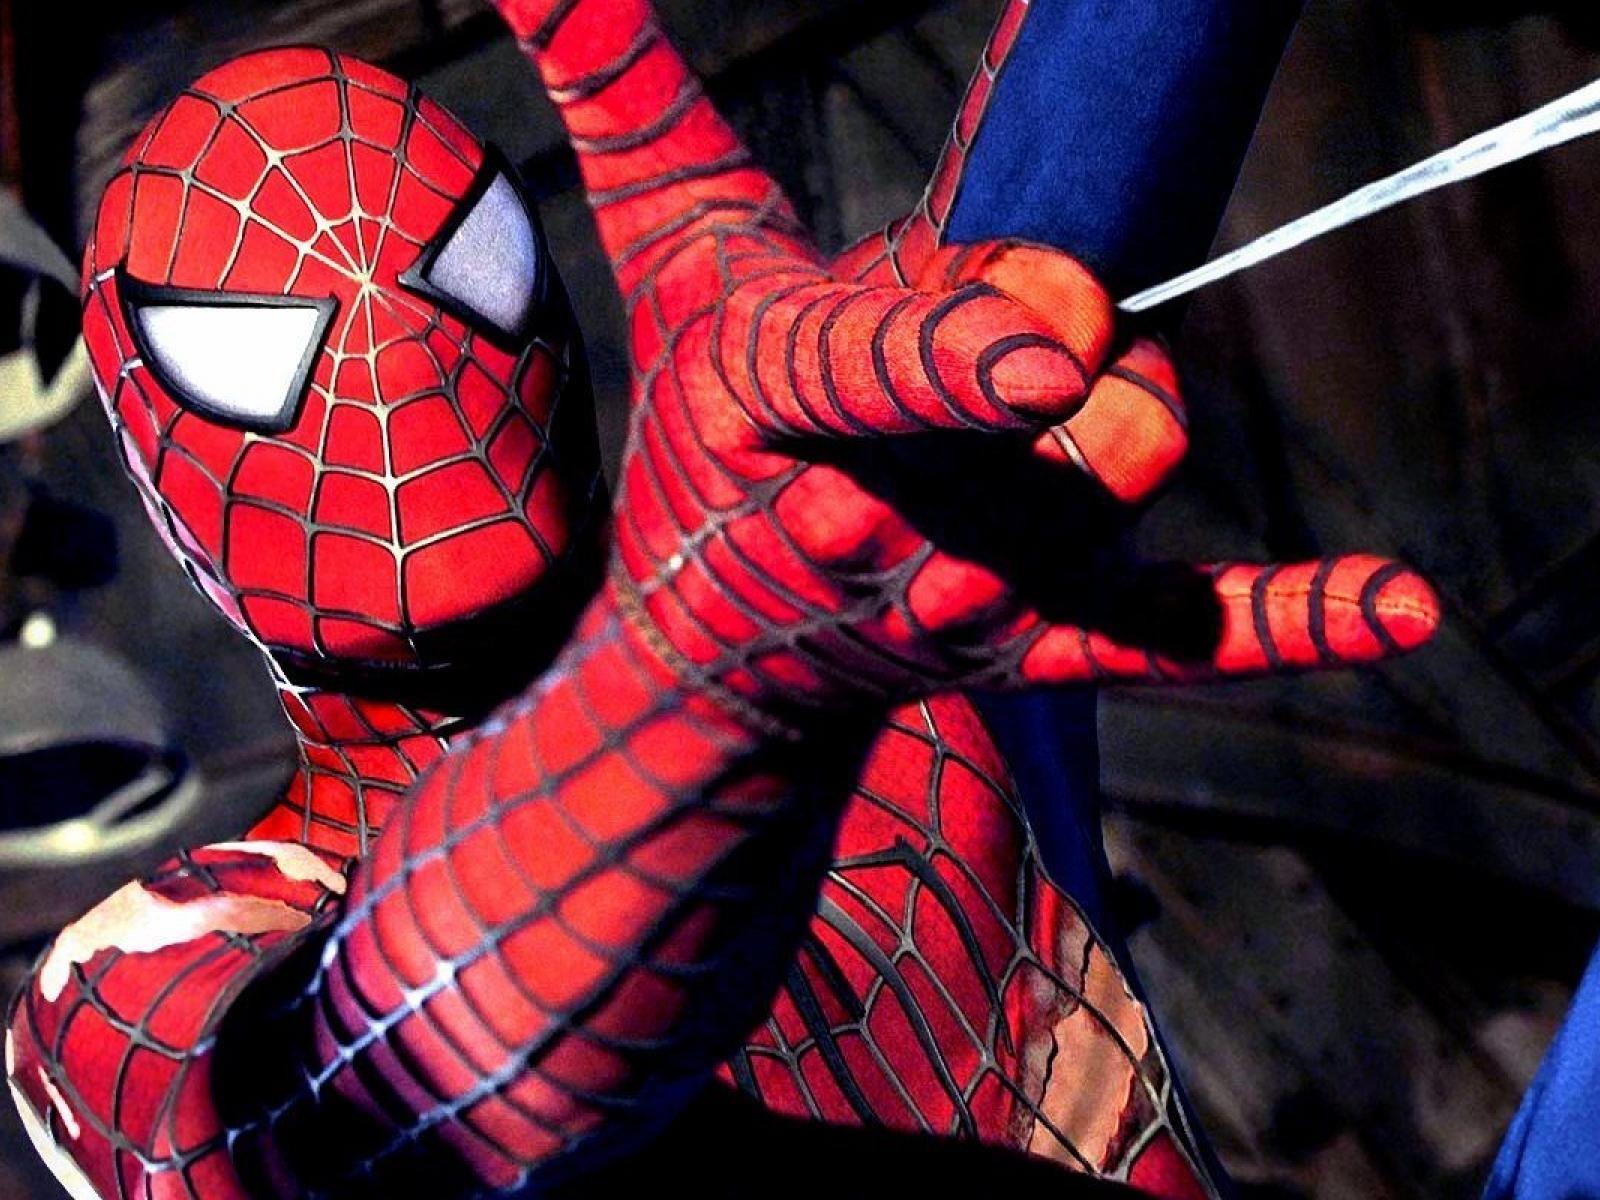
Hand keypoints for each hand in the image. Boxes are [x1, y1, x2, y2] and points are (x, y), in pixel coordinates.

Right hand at [499, 0, 1439, 733]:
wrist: (715, 639)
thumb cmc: (700, 418)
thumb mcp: (671, 243)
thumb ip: (625, 91)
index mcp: (765, 402)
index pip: (856, 368)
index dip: (947, 353)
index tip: (1051, 347)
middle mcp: (868, 509)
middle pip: (1019, 418)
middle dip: (1036, 385)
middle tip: (1048, 362)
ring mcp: (959, 586)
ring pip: (1106, 491)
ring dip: (1117, 448)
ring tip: (1066, 415)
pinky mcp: (1041, 640)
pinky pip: (1173, 630)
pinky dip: (1285, 616)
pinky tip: (1404, 598)